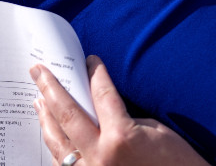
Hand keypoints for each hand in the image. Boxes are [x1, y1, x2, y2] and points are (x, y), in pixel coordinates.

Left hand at [31, 56, 208, 165]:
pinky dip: (55, 147)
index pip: (101, 94)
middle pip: (67, 114)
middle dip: (50, 88)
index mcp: (121, 137)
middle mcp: (100, 156)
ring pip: (58, 141)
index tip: (90, 60)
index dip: (96, 73)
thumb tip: (99, 107)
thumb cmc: (177, 162)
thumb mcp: (155, 132)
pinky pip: (63, 165)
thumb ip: (122, 118)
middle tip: (38, 71)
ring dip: (46, 117)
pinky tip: (50, 133)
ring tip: (38, 99)